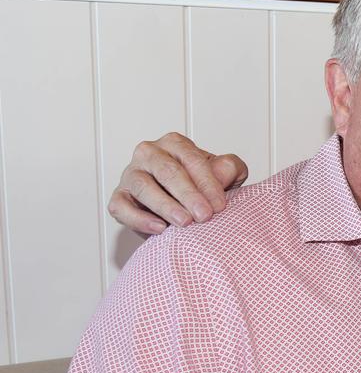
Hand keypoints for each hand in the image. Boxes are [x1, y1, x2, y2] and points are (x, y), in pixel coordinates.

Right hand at [107, 133, 247, 233]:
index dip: (207, 183)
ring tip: (185, 222)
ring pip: (144, 187)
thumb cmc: (203, 187)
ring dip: (166, 206)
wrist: (182, 208)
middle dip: (188, 194)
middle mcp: (149, 153)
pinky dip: (139, 219)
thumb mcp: (224, 175)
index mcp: (175, 144)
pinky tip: (159, 228)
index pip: (192, 159)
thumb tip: (222, 171)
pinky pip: (122, 207)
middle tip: (204, 215)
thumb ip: (228, 169)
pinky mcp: (119, 197)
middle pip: (168, 171)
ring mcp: (131, 174)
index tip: (219, 205)